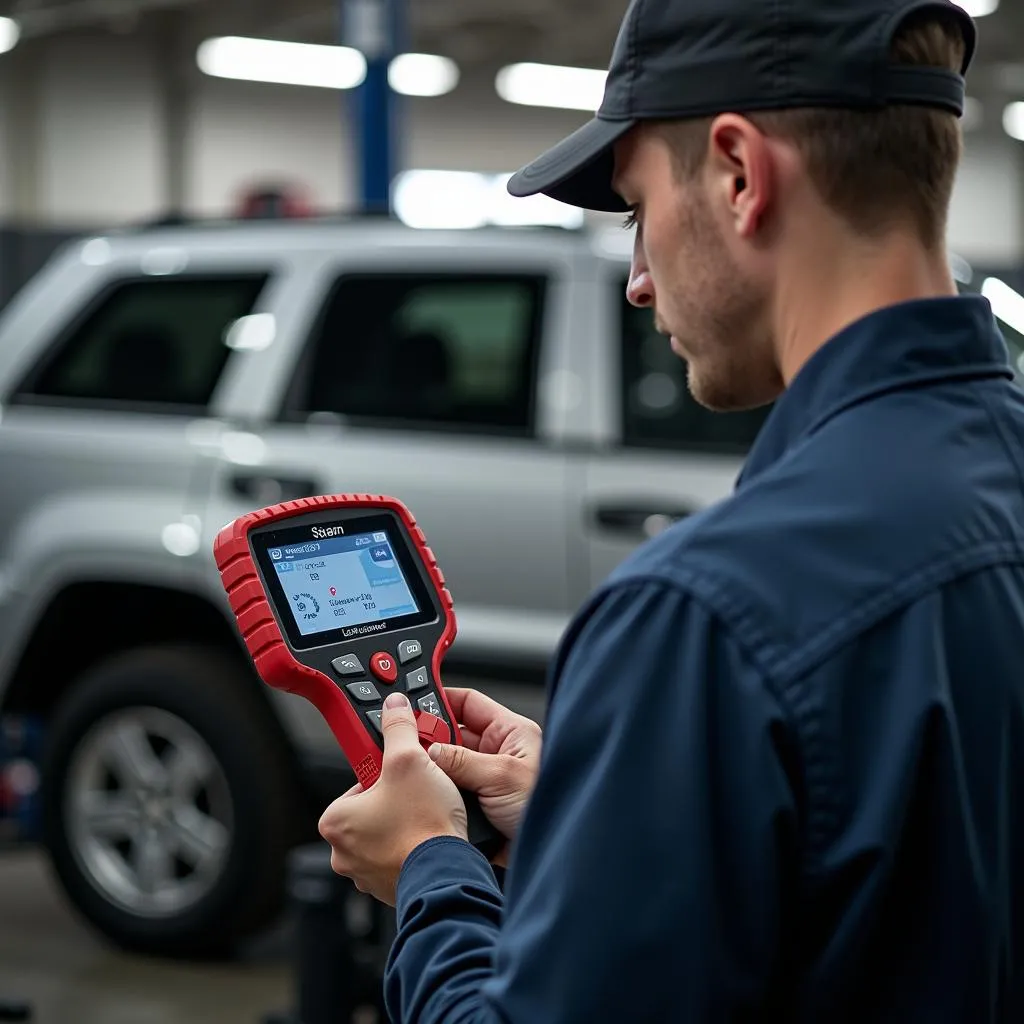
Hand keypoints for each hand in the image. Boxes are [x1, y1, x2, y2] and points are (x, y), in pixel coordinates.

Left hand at [318, 692, 467, 905]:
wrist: (447, 873)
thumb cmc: (422, 826)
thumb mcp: (410, 760)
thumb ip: (398, 728)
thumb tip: (393, 708)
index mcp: (336, 821)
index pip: (358, 782)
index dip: (385, 773)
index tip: (403, 772)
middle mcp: (343, 852)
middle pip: (373, 808)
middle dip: (397, 799)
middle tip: (419, 793)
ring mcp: (366, 874)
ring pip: (387, 834)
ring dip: (407, 824)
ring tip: (429, 816)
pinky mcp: (391, 887)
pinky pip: (401, 857)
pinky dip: (415, 848)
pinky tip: (432, 838)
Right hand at [428, 688, 542, 851]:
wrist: (551, 856)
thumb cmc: (545, 807)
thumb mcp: (502, 775)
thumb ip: (463, 759)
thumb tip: (430, 749)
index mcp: (510, 733)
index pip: (468, 704)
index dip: (441, 700)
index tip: (414, 703)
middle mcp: (496, 754)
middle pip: (453, 735)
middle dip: (430, 739)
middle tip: (406, 743)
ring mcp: (485, 781)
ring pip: (446, 766)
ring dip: (432, 770)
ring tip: (413, 771)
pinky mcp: (476, 807)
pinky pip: (448, 793)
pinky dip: (434, 794)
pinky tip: (422, 796)